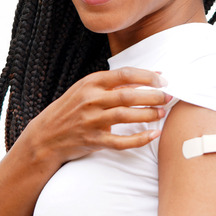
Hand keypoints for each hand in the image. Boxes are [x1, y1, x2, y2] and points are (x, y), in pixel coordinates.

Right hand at [25, 67, 170, 164]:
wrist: (46, 136)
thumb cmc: (72, 108)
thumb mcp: (86, 89)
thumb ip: (114, 83)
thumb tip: (150, 76)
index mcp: (91, 83)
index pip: (125, 74)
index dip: (147, 76)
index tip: (163, 79)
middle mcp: (91, 100)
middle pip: (129, 95)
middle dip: (153, 96)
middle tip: (169, 97)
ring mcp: (91, 121)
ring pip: (126, 115)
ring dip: (149, 114)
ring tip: (162, 113)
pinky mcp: (94, 141)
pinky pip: (121, 141)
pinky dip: (139, 138)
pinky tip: (153, 134)